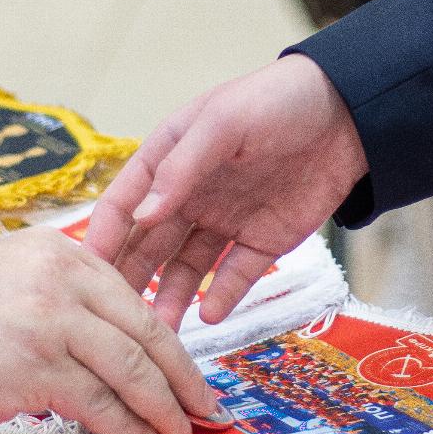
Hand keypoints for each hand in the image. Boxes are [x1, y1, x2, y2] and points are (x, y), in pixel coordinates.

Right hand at [0, 226, 226, 433]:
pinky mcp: (37, 364)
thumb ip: (58, 304)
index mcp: (58, 252)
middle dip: (185, 378)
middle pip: (147, 332)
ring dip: (164, 408)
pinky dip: (127, 425)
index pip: (133, 300)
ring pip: (133, 369)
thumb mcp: (4, 284)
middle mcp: (62, 277)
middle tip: (207, 409)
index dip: (169, 343)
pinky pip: (101, 401)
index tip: (187, 372)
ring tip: (180, 433)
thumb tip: (104, 351)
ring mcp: (52, 319)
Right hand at [87, 53, 369, 328]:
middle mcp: (189, 195)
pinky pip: (235, 276)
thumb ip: (181, 168)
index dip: (104, 237)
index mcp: (168, 159)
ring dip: (172, 298)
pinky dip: (221, 297)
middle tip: (111, 320)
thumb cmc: (276, 101)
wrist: (348, 113)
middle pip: (149, 245)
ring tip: (161, 332)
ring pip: (187, 269)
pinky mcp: (262, 241)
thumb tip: (142, 216)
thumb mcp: (223, 122)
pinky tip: (209, 317)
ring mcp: (225, 221)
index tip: (85, 274)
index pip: (123, 202)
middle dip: (130, 280)